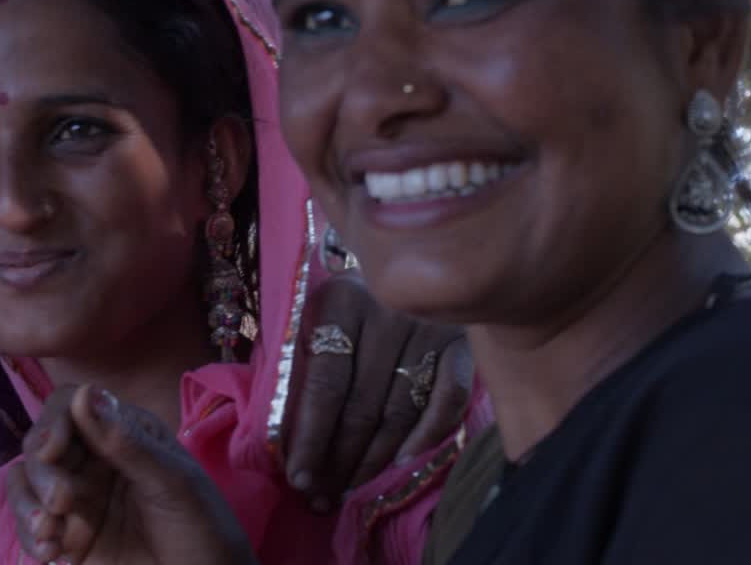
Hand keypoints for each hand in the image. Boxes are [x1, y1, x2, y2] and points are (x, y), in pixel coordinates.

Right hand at [9, 385, 255, 564]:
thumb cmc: (202, 528)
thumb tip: (85, 391)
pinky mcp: (66, 536)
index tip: (52, 449)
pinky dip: (30, 537)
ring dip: (28, 504)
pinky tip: (51, 555)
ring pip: (27, 483)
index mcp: (125, 433)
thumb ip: (127, 442)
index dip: (54, 421)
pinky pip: (30, 526)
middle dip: (43, 471)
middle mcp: (95, 459)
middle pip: (42, 444)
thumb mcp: (173, 483)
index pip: (72, 406)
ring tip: (49, 534)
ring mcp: (79, 497)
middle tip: (61, 501)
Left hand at [285, 274, 472, 509]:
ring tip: (350, 490)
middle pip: (361, 404)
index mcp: (340, 301)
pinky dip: (427, 434)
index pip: (324, 384)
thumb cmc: (351, 302)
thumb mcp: (318, 319)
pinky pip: (448, 399)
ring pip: (400, 410)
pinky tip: (403, 463)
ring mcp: (430, 325)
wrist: (412, 253)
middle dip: (338, 459)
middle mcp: (387, 310)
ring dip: (374, 459)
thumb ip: (304, 368)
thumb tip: (287, 441)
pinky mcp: (463, 342)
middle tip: (322, 496)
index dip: (310, 436)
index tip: (298, 476)